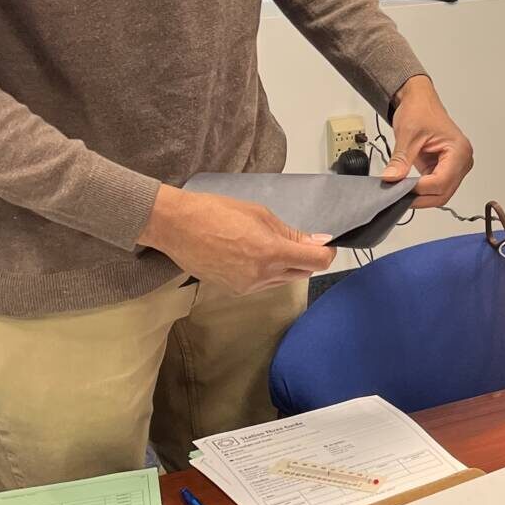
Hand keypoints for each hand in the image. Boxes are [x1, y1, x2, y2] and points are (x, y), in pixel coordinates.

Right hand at [138, 186, 335, 294]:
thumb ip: (291, 233)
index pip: (317, 262)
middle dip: (307, 258)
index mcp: (271, 253)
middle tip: (299, 240)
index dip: (327, 252)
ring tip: (269, 244)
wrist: (177, 226)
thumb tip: (318, 242)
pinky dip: (267, 272)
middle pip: (303, 273)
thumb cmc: (216, 212)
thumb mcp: (261, 214)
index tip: (325, 244)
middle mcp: (262, 276)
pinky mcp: (235, 291)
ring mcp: (247, 287)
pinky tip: (253, 255)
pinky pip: (263, 285)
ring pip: (283, 280)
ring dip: (287, 266)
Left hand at [384, 75, 473, 206]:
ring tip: (401, 191)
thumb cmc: (420, 110)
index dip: (420, 189)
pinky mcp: (446, 169)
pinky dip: (421, 190)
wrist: (420, 101)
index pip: (441, 181)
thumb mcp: (407, 135)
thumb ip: (400, 159)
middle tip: (397, 195)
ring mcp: (456, 166)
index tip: (400, 188)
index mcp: (459, 150)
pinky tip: (407, 187)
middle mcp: (462, 160)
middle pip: (443, 192)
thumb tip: (392, 178)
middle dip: (420, 197)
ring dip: (421, 196)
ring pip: (440, 193)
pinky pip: (435, 187)